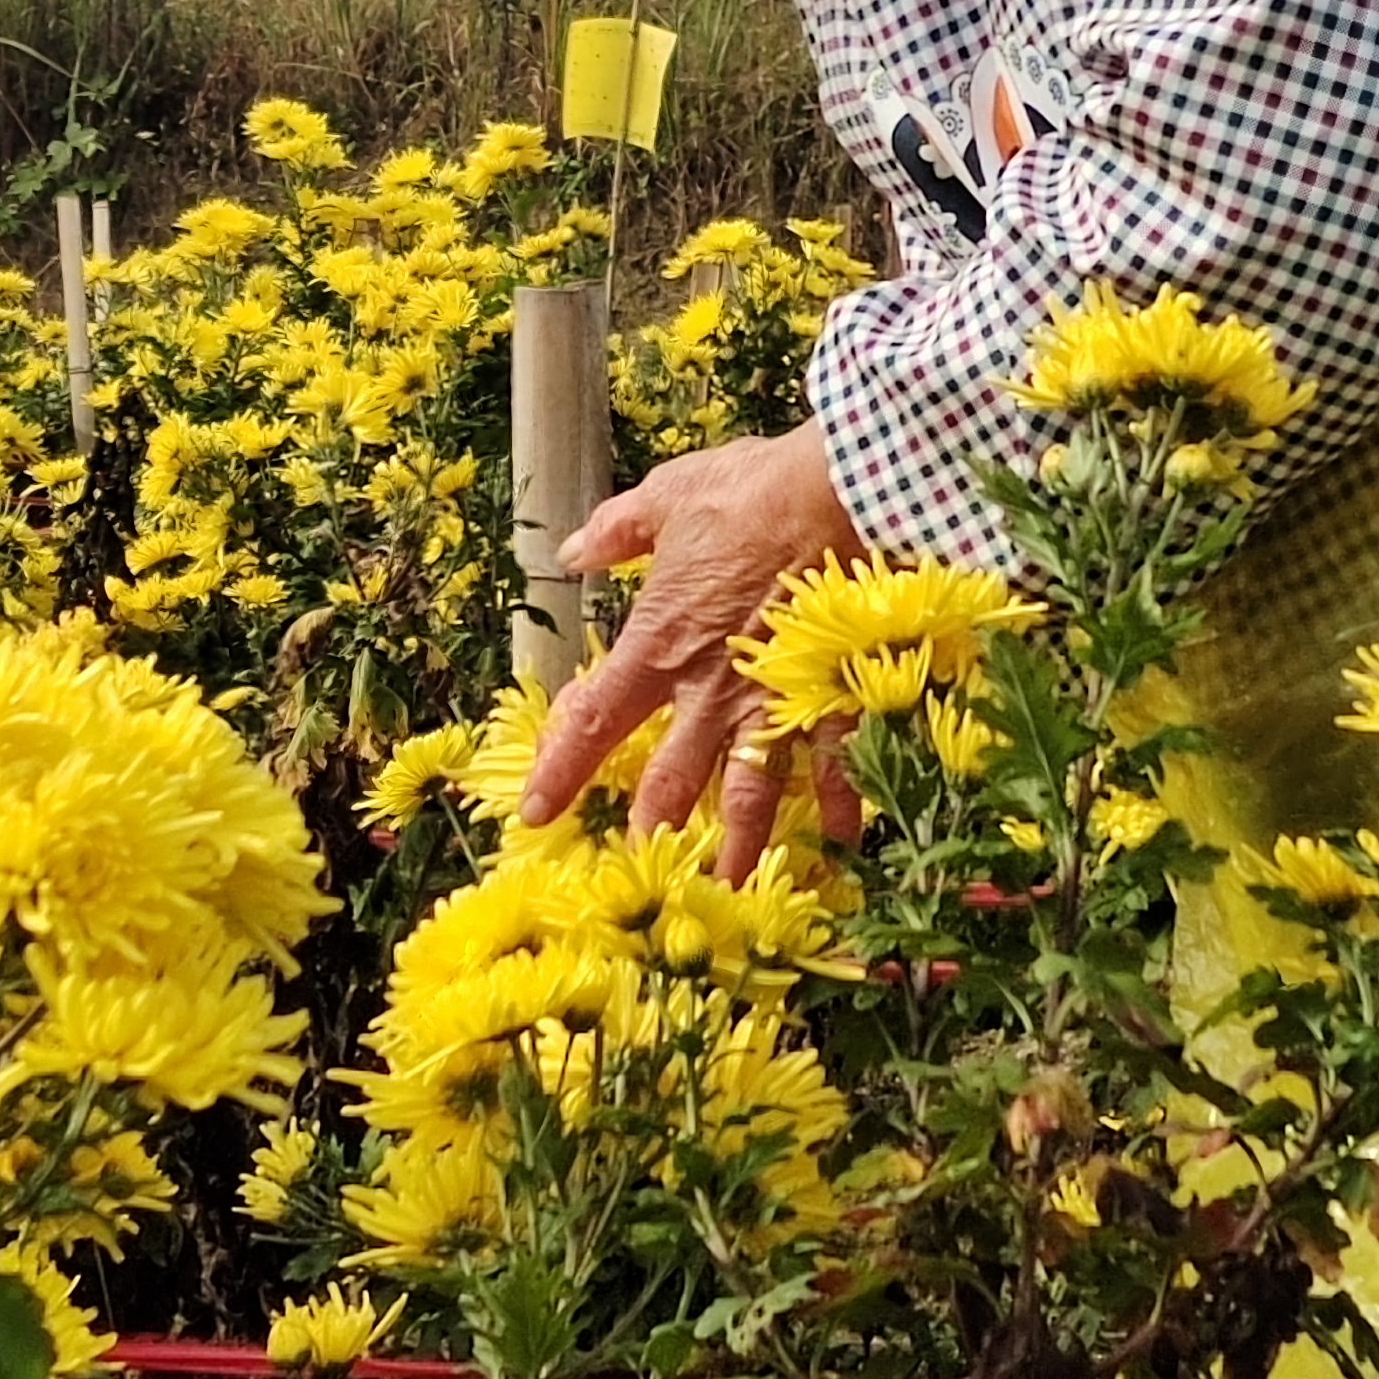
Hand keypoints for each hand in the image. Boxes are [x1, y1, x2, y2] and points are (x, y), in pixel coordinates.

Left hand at [518, 419, 868, 875]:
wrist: (841, 493)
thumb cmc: (753, 490)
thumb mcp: (671, 496)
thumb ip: (618, 531)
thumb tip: (572, 551)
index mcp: (661, 644)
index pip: (595, 722)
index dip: (562, 771)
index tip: (536, 815)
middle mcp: (712, 689)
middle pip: (673, 778)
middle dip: (654, 827)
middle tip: (644, 865)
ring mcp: (775, 699)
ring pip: (753, 791)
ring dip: (742, 844)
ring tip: (734, 888)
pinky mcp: (832, 694)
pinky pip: (834, 761)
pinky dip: (839, 801)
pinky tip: (841, 840)